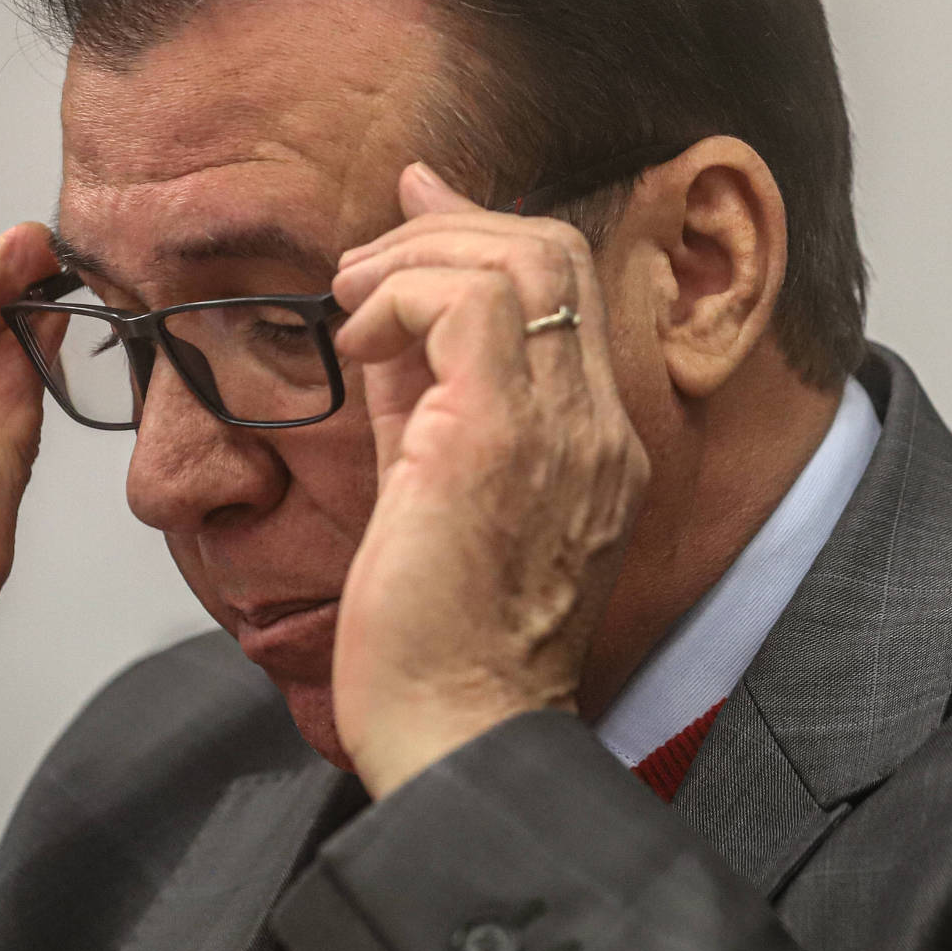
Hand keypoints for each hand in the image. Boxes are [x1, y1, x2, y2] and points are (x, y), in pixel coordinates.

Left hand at [328, 164, 648, 796]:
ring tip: (353, 302)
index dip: (484, 232)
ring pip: (521, 256)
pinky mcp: (496, 435)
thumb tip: (385, 303)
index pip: (567, 287)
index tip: (411, 217)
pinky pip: (466, 303)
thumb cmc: (439, 642)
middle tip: (366, 270)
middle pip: (555, 249)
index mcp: (596, 441)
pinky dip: (399, 297)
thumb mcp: (431, 486)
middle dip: (449, 228)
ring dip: (418, 254)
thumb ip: (421, 391)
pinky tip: (356, 346)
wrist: (456, 733)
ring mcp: (562, 427)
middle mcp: (598, 424)